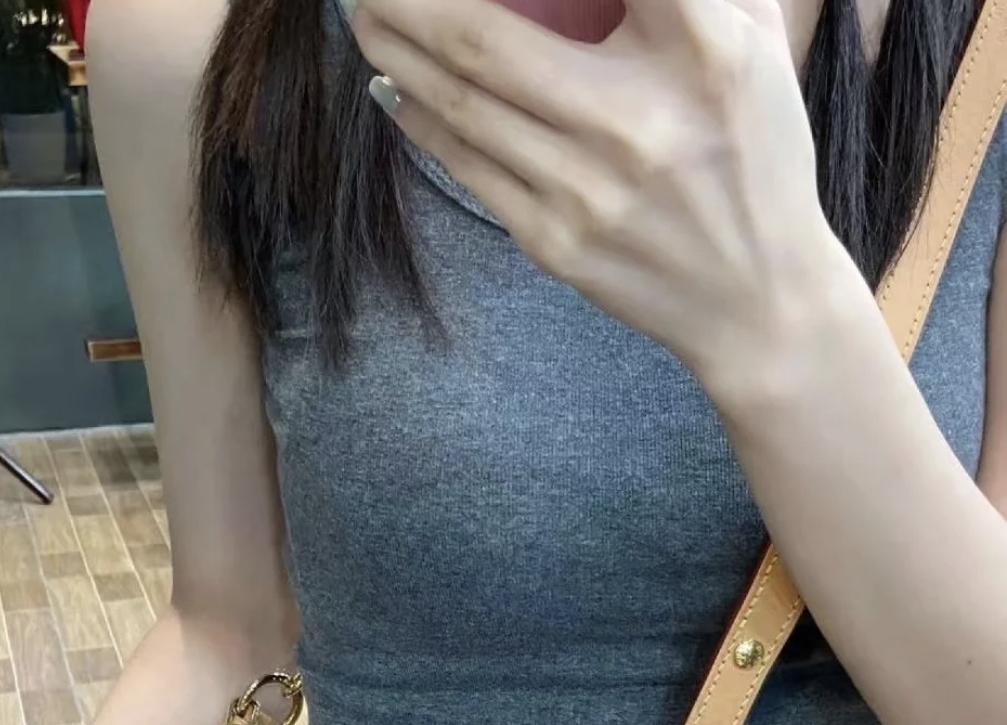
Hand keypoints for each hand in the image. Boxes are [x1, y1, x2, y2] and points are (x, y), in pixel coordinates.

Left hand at [345, 0, 847, 385]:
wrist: (755, 300)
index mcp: (704, 50)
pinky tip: (396, 89)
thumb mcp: (754, 46)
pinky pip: (469, 166)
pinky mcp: (555, 241)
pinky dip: (422, 120)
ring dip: (398, 53)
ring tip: (365, 19)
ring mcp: (587, 189)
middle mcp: (637, 120)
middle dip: (410, 2)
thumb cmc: (755, 156)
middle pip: (485, 39)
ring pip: (461, 105)